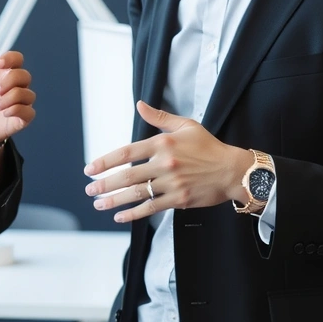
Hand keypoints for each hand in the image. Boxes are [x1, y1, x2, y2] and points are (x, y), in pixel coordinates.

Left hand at [0, 24, 33, 151]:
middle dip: (11, 81)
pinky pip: (29, 112)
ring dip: (12, 98)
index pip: (18, 59)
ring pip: (28, 94)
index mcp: (3, 73)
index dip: (12, 58)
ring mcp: (19, 103)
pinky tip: (3, 113)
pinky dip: (17, 110)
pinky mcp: (20, 119)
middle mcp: (14, 86)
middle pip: (25, 76)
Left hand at [83, 103, 253, 223]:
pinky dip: (133, 214)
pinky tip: (120, 216)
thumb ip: (160, 117)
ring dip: (113, 200)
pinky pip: (151, 207)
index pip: (126, 153)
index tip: (90, 169)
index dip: (105, 162)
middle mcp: (165, 163)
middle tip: (90, 189)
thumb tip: (140, 105)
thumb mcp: (186, 125)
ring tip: (99, 204)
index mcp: (163, 143)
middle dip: (104, 184)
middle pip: (127, 176)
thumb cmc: (209, 147)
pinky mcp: (178, 199)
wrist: (232, 170)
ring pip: (136, 194)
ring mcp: (172, 183)